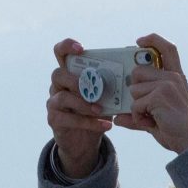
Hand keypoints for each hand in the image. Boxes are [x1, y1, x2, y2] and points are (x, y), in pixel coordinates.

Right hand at [47, 37, 111, 177]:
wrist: (84, 141)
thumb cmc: (95, 112)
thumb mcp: (104, 96)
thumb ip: (110, 84)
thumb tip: (133, 71)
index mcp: (70, 73)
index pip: (61, 53)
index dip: (67, 46)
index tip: (81, 49)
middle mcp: (58, 86)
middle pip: (58, 74)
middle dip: (76, 80)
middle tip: (93, 89)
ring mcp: (53, 103)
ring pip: (63, 97)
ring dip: (84, 103)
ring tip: (101, 110)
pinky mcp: (54, 120)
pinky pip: (68, 119)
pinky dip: (89, 122)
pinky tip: (105, 125)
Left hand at [114, 34, 187, 153]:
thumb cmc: (177, 129)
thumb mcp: (156, 117)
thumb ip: (138, 112)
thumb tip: (117, 117)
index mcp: (176, 78)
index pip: (167, 49)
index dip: (153, 40)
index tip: (139, 40)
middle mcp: (172, 77)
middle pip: (138, 71)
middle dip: (135, 90)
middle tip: (144, 107)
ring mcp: (167, 85)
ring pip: (134, 90)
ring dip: (137, 107)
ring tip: (151, 117)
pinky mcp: (159, 95)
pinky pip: (135, 104)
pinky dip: (138, 117)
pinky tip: (151, 122)